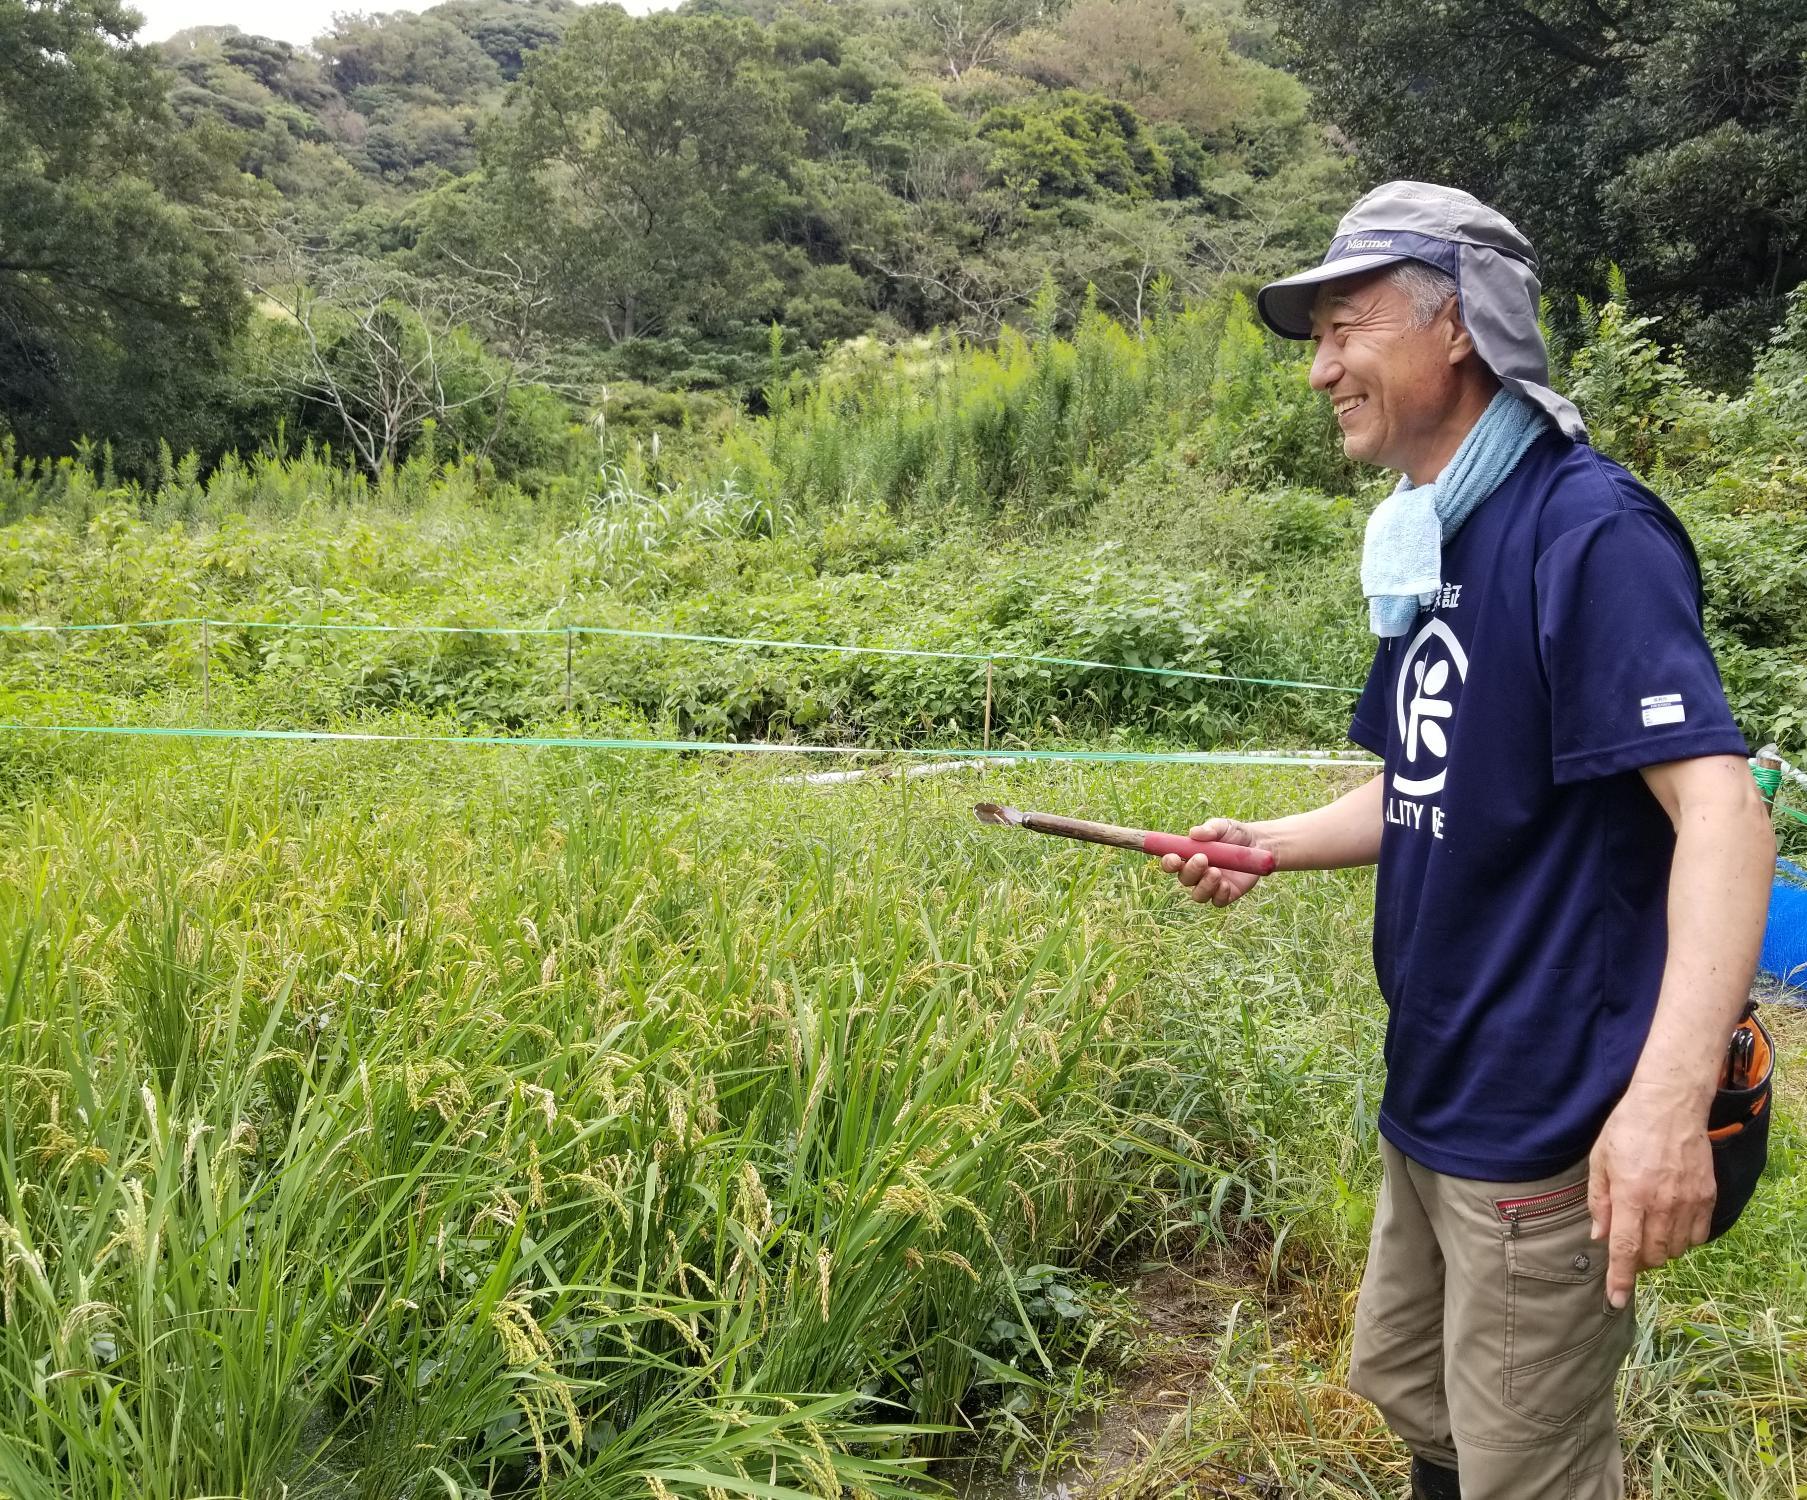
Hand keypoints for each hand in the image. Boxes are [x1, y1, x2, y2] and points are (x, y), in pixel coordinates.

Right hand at [1160, 819, 1270, 906]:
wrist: (1260, 844)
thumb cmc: (1235, 834)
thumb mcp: (1224, 826)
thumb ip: (1210, 829)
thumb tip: (1194, 833)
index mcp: (1190, 856)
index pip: (1172, 863)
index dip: (1169, 863)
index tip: (1174, 858)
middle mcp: (1197, 873)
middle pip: (1184, 879)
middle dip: (1190, 870)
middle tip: (1203, 859)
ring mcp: (1211, 886)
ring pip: (1198, 895)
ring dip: (1204, 885)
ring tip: (1216, 872)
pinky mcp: (1227, 895)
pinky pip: (1218, 901)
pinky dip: (1219, 894)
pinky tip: (1226, 884)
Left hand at [1588, 1082, 1715, 1308]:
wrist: (1670, 1105)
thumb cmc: (1627, 1129)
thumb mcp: (1600, 1160)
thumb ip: (1599, 1201)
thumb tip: (1598, 1237)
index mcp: (1631, 1195)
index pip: (1624, 1249)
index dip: (1619, 1279)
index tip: (1615, 1301)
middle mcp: (1661, 1204)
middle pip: (1652, 1255)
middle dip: (1637, 1261)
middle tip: (1627, 1247)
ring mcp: (1688, 1202)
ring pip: (1675, 1250)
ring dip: (1659, 1250)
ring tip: (1647, 1230)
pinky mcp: (1707, 1197)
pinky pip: (1697, 1236)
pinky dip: (1683, 1239)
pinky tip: (1670, 1224)